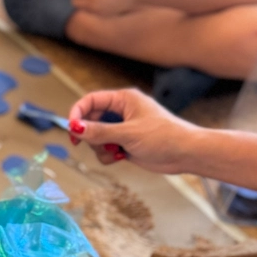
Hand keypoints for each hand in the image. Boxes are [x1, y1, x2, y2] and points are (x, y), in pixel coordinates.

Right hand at [67, 87, 202, 171]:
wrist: (185, 153)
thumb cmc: (164, 136)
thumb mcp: (128, 133)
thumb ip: (99, 132)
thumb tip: (74, 128)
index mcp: (124, 99)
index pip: (91, 100)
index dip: (78, 113)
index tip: (71, 129)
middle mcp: (121, 112)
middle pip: (91, 121)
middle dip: (90, 135)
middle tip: (92, 144)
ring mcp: (123, 128)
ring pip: (96, 137)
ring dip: (100, 148)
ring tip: (116, 151)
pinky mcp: (125, 143)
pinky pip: (105, 149)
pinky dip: (108, 155)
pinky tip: (121, 157)